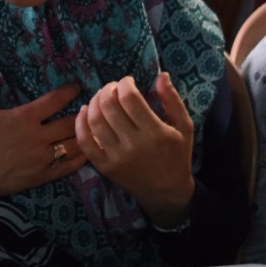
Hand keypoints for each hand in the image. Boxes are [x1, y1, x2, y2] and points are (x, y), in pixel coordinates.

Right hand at [0, 75, 86, 213]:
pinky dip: (79, 160)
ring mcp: (43, 157)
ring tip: (95, 132)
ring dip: (84, 137)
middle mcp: (39, 135)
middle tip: (92, 111)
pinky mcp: (42, 175)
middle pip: (69, 123)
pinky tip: (86, 156)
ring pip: (72, 145)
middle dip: (82, 115)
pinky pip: (67, 167)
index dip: (68, 92)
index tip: (77, 87)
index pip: (53, 101)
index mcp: (24, 117)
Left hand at [74, 73, 195, 224]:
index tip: (127, 82)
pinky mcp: (104, 166)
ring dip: (94, 102)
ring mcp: (116, 157)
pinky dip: (80, 123)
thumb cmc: (177, 155)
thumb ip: (172, 100)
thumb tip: (161, 75)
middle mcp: (134, 145)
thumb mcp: (184, 127)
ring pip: (95, 120)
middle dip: (108, 90)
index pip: (130, 98)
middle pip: (109, 106)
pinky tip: (84, 111)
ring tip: (101, 97)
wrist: (167, 192)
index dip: (124, 84)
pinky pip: (85, 141)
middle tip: (112, 88)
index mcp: (155, 133)